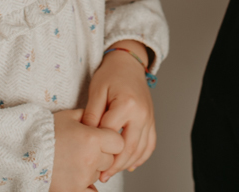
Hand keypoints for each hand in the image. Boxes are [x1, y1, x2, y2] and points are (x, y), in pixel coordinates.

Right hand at [49, 109, 123, 191]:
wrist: (22, 151)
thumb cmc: (45, 132)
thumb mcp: (68, 116)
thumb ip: (89, 115)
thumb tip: (100, 116)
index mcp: (92, 139)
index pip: (118, 142)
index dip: (111, 140)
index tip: (102, 139)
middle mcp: (91, 159)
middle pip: (110, 159)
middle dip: (102, 154)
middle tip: (84, 150)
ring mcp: (82, 177)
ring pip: (99, 174)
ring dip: (92, 169)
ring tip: (73, 161)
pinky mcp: (74, 190)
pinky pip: (92, 191)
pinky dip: (87, 186)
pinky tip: (78, 177)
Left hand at [82, 42, 155, 181]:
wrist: (128, 63)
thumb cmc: (111, 74)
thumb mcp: (96, 91)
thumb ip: (92, 115)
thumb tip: (87, 136)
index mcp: (128, 104)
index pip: (110, 134)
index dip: (98, 146)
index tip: (87, 156)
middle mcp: (142, 114)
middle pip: (129, 147)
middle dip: (114, 165)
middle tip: (101, 176)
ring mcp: (150, 118)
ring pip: (141, 150)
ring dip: (126, 164)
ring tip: (111, 172)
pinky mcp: (152, 121)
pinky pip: (150, 144)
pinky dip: (141, 157)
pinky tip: (130, 164)